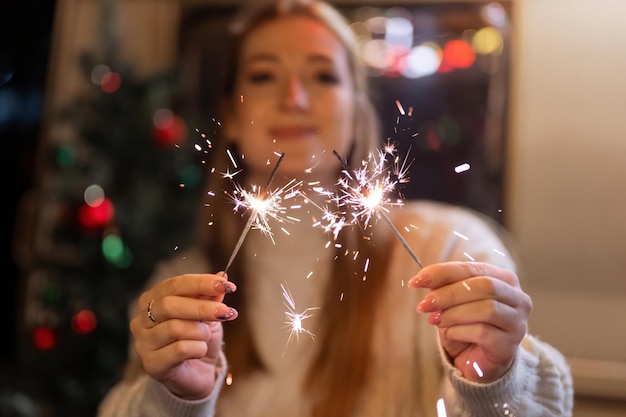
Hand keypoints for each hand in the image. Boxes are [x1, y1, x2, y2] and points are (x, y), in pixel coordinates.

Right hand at [130, 272, 237, 398]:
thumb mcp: (207, 314)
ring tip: (206, 337)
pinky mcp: (151, 365)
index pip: (174, 284)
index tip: (227, 285)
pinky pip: (180, 349)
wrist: (197, 374)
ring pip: (175, 328)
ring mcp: (143, 344)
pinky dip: (198, 348)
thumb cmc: (198, 338)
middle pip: (170, 305)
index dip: (201, 283)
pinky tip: (200, 351)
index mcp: (151, 300)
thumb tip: (222, 275)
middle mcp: (141, 320)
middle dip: (203, 307)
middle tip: (227, 313)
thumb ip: (211, 296)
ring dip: (201, 332)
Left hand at [408, 262, 531, 382]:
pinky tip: (449, 334)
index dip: (442, 272)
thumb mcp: (453, 302)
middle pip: (484, 286)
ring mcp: (517, 322)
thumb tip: (423, 279)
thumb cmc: (466, 326)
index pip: (472, 268)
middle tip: (424, 304)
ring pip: (486, 309)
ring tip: (434, 320)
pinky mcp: (509, 345)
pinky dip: (459, 331)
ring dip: (453, 314)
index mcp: (504, 279)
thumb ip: (444, 287)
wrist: (477, 361)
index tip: (416, 281)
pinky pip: (483, 332)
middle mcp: (517, 298)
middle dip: (448, 294)